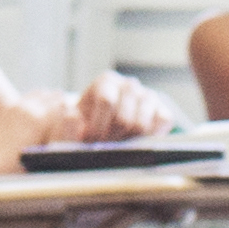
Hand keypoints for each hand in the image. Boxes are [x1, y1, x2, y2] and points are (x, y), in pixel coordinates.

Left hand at [54, 75, 173, 144]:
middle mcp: (129, 85)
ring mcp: (148, 97)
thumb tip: (70, 112)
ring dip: (127, 141)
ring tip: (115, 144)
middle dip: (111, 138)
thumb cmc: (83, 130)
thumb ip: (66, 124)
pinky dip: (149, 137)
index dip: (97, 127)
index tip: (89, 141)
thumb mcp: (68, 127)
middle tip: (102, 146)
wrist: (100, 134)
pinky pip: (162, 124)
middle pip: (125, 119)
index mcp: (106, 81)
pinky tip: (135, 141)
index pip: (107, 102)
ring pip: (142, 125)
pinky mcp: (162, 112)